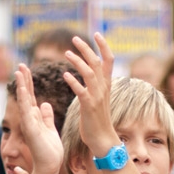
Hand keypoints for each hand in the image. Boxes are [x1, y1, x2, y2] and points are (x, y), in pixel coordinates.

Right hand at [14, 63, 63, 173]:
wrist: (50, 166)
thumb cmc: (50, 151)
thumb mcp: (50, 129)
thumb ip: (46, 117)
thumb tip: (45, 104)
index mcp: (35, 118)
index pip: (31, 97)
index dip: (28, 83)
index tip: (27, 70)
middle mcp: (30, 119)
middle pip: (26, 95)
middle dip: (24, 80)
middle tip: (20, 65)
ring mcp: (28, 123)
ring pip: (24, 101)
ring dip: (21, 86)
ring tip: (19, 71)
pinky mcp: (30, 129)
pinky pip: (26, 111)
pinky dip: (23, 99)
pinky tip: (22, 88)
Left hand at [64, 33, 119, 155]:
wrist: (103, 139)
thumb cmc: (98, 120)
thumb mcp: (99, 98)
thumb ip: (96, 85)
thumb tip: (92, 74)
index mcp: (106, 84)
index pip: (109, 60)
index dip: (104, 46)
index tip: (97, 34)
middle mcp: (104, 88)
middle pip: (98, 62)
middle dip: (87, 48)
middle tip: (74, 38)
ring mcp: (97, 97)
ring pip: (90, 73)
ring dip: (78, 61)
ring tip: (66, 53)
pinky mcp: (89, 106)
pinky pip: (81, 90)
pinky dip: (73, 81)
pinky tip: (65, 75)